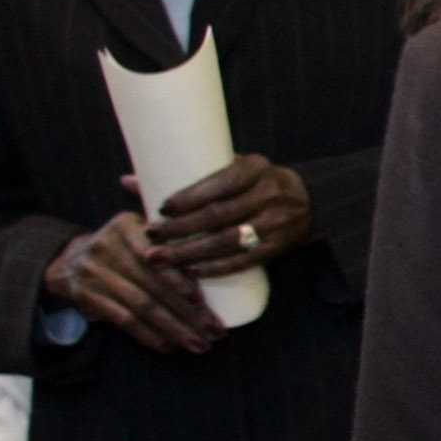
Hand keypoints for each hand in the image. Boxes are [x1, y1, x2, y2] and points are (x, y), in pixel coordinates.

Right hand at [46, 214, 222, 353]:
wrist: (67, 260)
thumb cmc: (123, 247)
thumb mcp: (139, 231)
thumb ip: (170, 237)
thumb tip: (227, 248)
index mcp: (128, 226)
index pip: (158, 256)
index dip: (181, 280)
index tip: (204, 301)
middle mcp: (108, 246)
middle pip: (155, 285)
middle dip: (189, 312)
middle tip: (216, 331)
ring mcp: (94, 272)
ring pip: (142, 306)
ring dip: (174, 329)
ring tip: (200, 344)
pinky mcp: (85, 296)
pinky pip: (123, 320)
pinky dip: (148, 336)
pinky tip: (169, 347)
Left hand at [141, 154, 312, 276]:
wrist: (312, 201)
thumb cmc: (257, 183)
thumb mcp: (231, 169)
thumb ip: (185, 176)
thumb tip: (128, 181)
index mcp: (255, 169)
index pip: (221, 183)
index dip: (190, 197)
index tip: (161, 208)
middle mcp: (268, 195)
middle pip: (219, 215)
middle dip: (181, 228)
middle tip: (151, 237)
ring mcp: (275, 224)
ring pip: (228, 241)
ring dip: (191, 252)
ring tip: (160, 259)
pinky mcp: (277, 247)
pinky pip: (243, 261)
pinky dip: (215, 268)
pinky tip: (191, 272)